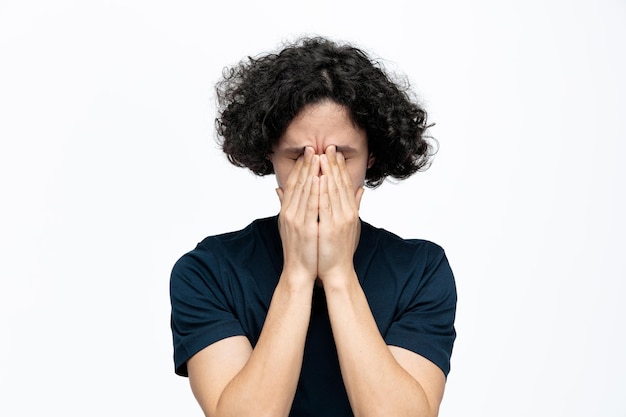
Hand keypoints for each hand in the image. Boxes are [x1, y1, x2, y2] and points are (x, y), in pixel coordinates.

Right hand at [276, 147, 320, 285]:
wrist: (298, 271)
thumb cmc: (297, 249)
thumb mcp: (288, 224)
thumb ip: (285, 205)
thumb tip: (279, 190)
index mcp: (287, 210)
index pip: (293, 184)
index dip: (300, 167)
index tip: (307, 152)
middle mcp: (289, 213)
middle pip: (297, 184)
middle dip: (306, 164)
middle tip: (312, 147)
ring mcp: (296, 220)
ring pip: (304, 191)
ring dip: (311, 172)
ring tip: (318, 157)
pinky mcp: (305, 228)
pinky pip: (311, 206)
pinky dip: (315, 192)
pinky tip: (320, 179)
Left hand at [317, 145, 363, 284]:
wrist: (337, 271)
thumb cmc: (340, 250)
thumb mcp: (350, 225)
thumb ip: (354, 206)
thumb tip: (360, 190)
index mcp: (350, 211)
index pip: (344, 184)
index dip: (340, 167)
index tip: (334, 152)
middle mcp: (347, 213)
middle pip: (340, 184)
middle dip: (334, 164)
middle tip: (328, 146)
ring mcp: (340, 220)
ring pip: (333, 191)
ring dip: (327, 172)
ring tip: (322, 156)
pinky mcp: (332, 228)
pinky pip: (325, 205)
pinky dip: (322, 191)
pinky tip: (318, 178)